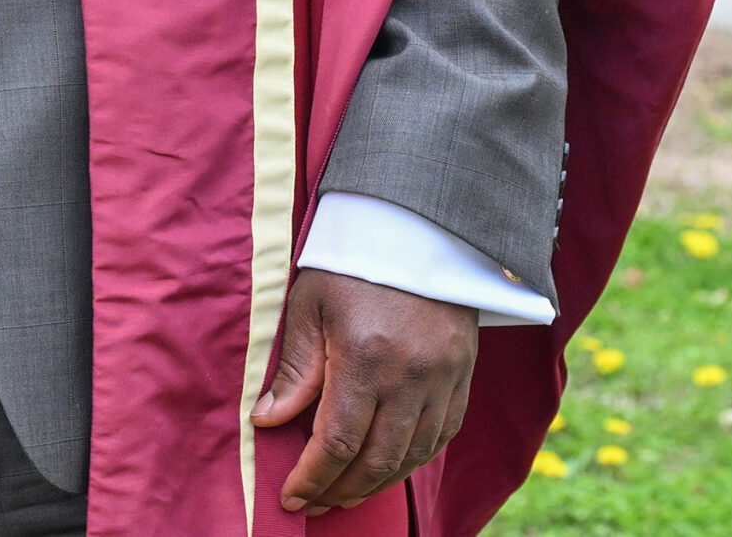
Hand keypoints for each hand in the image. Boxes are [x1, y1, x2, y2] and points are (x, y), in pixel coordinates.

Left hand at [255, 268, 477, 513]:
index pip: (338, 443)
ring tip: (343, 492)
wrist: (418, 228)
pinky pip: (440, 439)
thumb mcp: (310, 305)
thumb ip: (295, 370)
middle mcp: (410, 379)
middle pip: (377, 461)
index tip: (291, 497)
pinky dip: (410, 461)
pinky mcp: (462, 379)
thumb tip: (268, 421)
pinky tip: (386, 466)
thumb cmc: (351, 263)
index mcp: (366, 359)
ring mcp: (443, 382)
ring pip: (410, 457)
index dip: (313, 478)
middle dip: (341, 491)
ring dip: (375, 484)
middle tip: (313, 503)